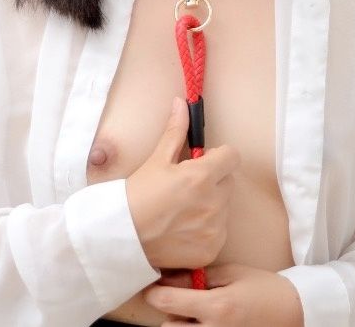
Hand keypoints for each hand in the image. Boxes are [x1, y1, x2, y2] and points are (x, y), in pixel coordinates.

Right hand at [126, 97, 240, 267]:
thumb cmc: (137, 195)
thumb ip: (176, 131)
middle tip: (186, 187)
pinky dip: (206, 229)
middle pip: (228, 181)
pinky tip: (184, 229)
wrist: (122, 237)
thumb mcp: (157, 160)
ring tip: (182, 210)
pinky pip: (219, 231)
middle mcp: (214, 203)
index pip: (232, 156)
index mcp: (202, 176)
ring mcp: (214, 229)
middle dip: (213, 180)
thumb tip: (181, 103)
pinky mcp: (211, 250)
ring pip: (224, 207)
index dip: (218, 156)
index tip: (202, 162)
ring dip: (211, 205)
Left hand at [142, 262, 304, 326]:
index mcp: (217, 308)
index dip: (154, 293)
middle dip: (170, 312)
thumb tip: (170, 278)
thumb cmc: (263, 288)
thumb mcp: (232, 273)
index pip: (170, 303)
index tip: (151, 287)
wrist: (292, 312)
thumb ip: (199, 277)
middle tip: (182, 299)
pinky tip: (206, 321)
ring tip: (198, 312)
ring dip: (181, 325)